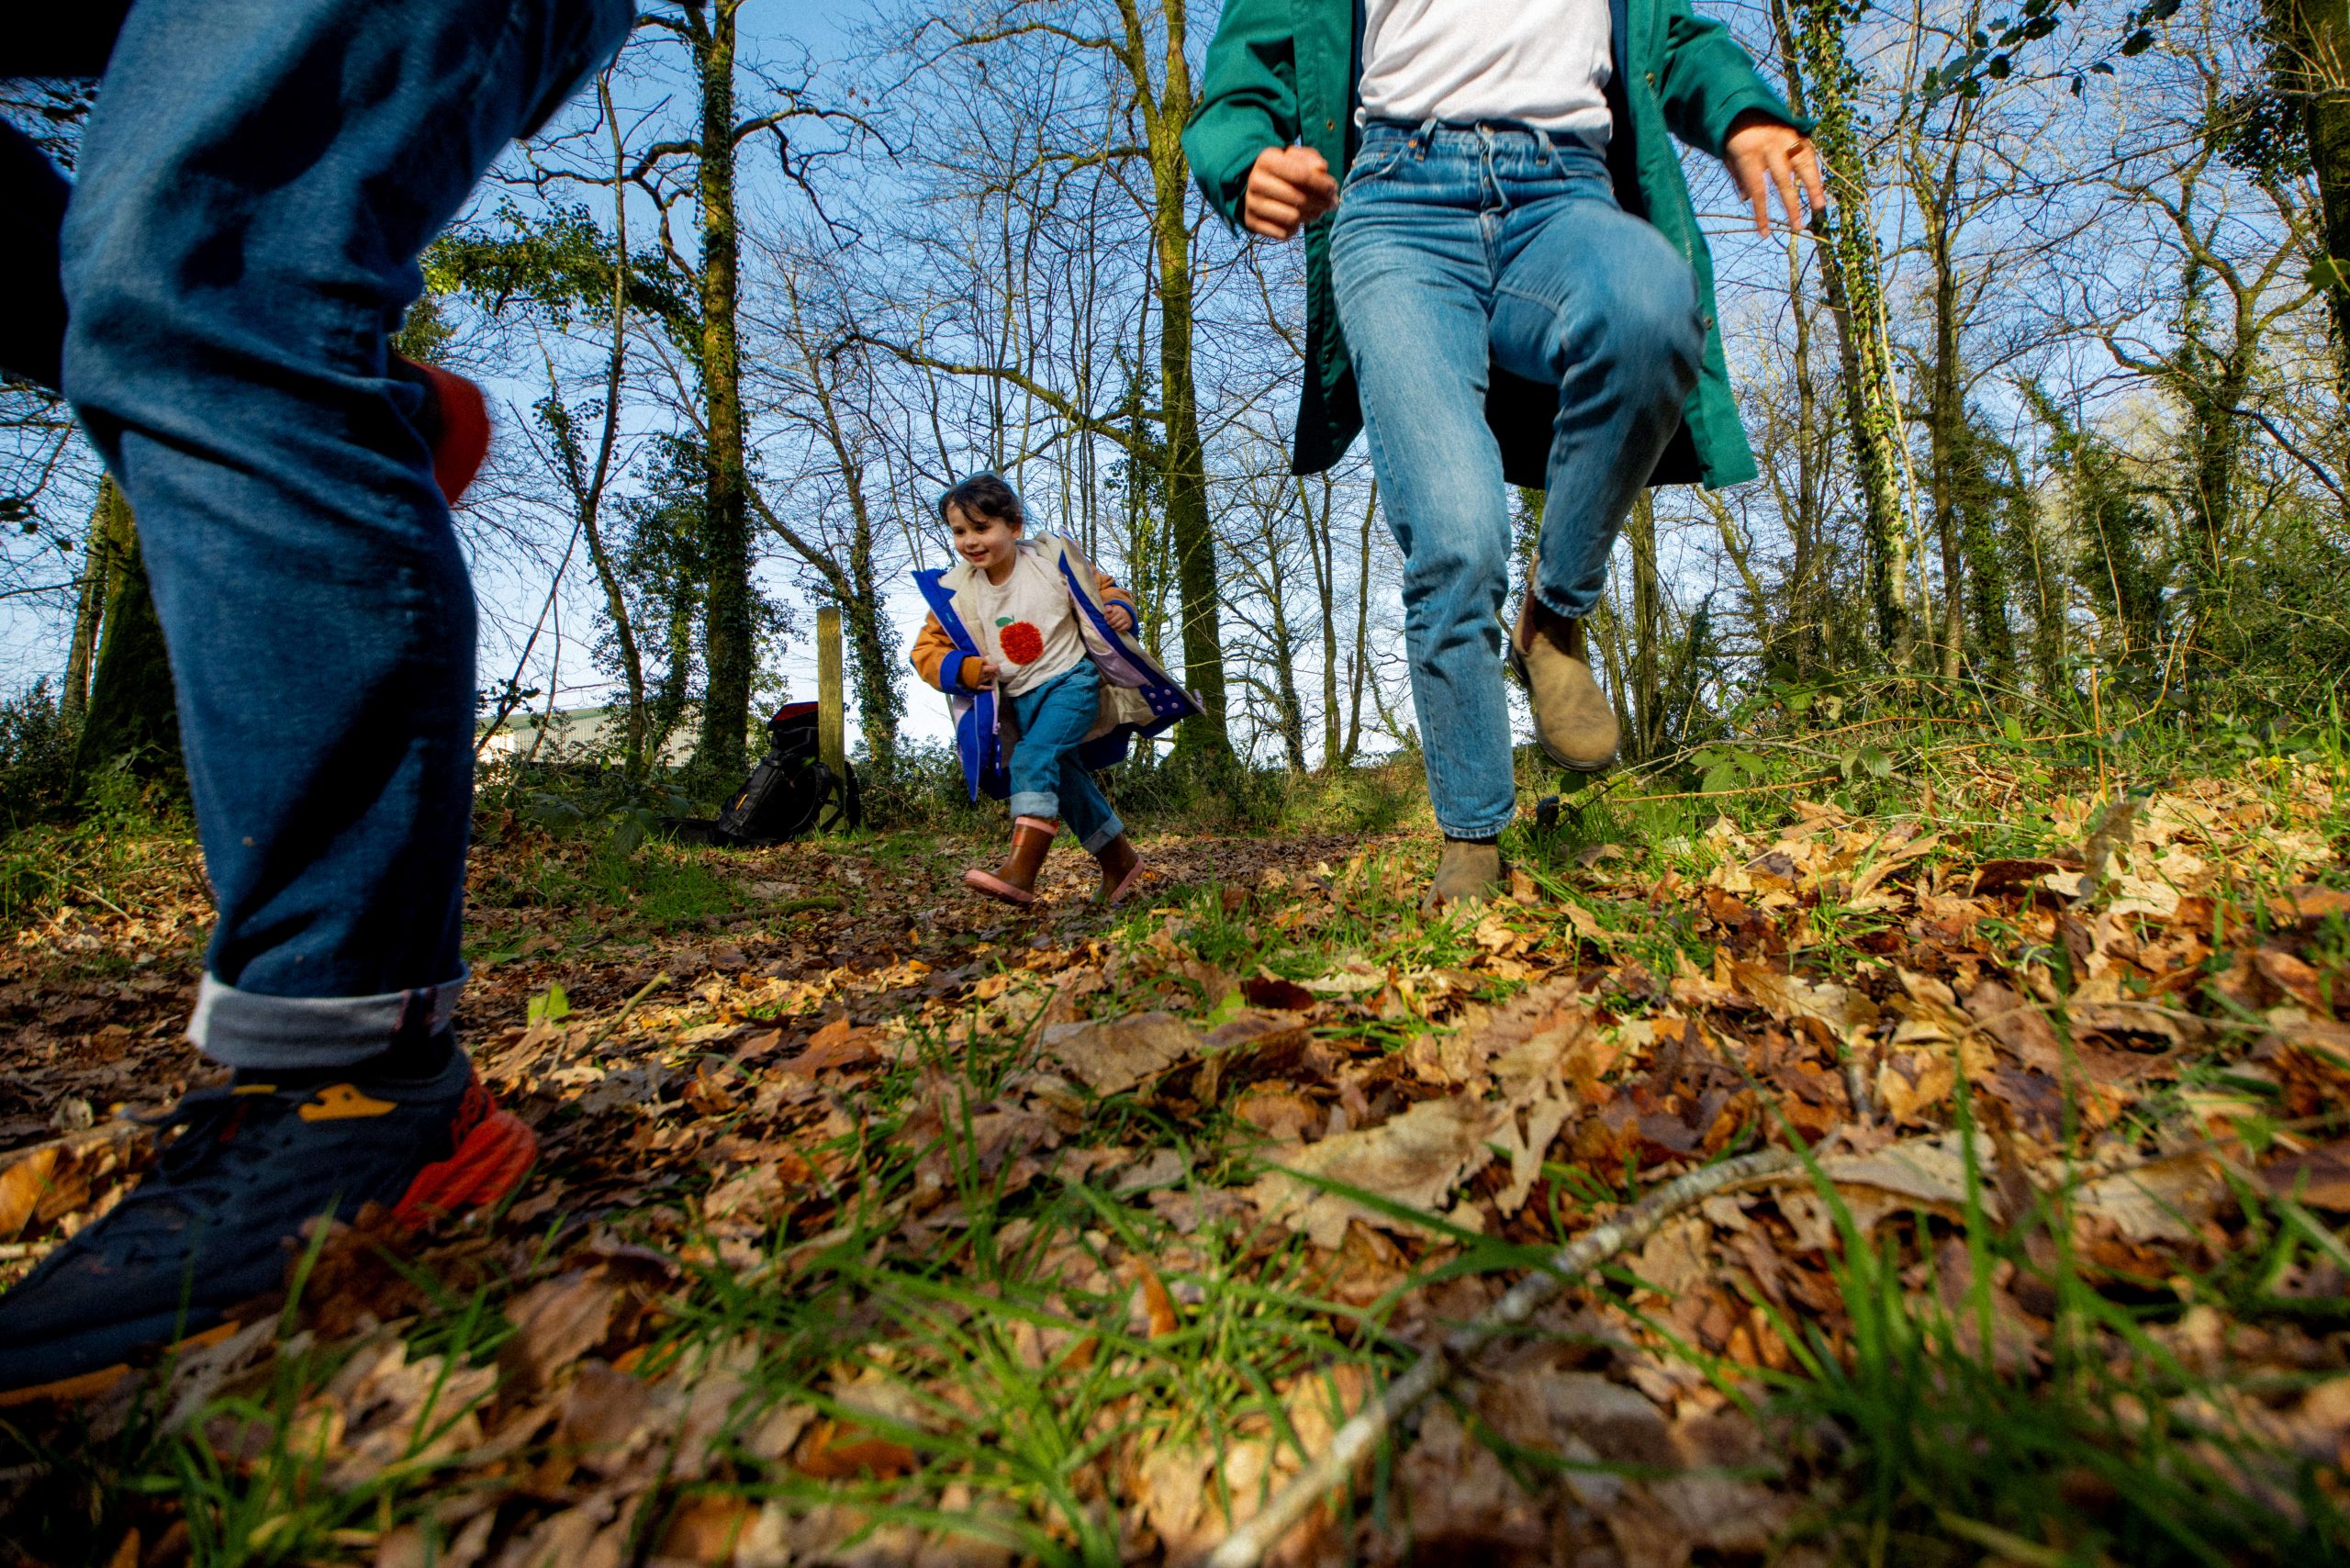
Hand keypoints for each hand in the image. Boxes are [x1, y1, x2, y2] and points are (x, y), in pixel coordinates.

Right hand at [966, 656, 997, 688]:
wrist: (957, 670)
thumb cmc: (967, 663)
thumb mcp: (976, 659)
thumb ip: (984, 661)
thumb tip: (990, 664)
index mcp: (982, 669)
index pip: (993, 668)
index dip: (996, 667)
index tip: (997, 666)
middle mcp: (982, 676)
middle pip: (991, 674)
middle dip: (993, 672)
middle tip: (995, 671)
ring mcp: (979, 681)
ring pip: (988, 679)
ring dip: (991, 677)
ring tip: (993, 675)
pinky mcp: (976, 686)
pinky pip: (984, 688)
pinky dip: (989, 688)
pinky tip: (993, 687)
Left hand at [1104, 601, 1133, 632]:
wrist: (1127, 612)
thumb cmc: (1116, 611)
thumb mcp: (1111, 607)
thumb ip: (1107, 608)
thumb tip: (1109, 610)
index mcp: (1118, 609)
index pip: (1109, 616)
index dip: (1106, 618)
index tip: (1106, 618)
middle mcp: (1123, 613)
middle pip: (1112, 621)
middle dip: (1109, 623)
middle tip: (1108, 623)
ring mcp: (1126, 618)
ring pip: (1117, 625)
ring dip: (1113, 626)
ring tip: (1112, 625)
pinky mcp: (1129, 623)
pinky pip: (1122, 628)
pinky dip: (1118, 629)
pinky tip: (1117, 627)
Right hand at [1244, 145, 1337, 240]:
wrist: (1258, 186)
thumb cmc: (1285, 170)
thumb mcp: (1298, 158)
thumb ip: (1312, 159)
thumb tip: (1322, 168)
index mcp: (1266, 160)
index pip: (1302, 175)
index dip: (1323, 184)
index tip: (1333, 188)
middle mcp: (1255, 181)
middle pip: (1299, 199)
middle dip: (1321, 203)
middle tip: (1331, 203)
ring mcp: (1251, 203)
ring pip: (1293, 218)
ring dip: (1311, 216)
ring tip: (1317, 211)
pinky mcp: (1251, 222)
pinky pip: (1283, 233)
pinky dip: (1295, 229)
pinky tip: (1299, 220)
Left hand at [1723, 111, 1825, 236]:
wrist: (1743, 101)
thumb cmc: (1732, 134)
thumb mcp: (1728, 156)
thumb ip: (1739, 177)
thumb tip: (1749, 200)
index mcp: (1749, 152)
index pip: (1758, 190)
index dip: (1762, 214)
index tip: (1765, 233)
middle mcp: (1770, 144)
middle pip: (1783, 181)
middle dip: (1791, 206)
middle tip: (1797, 227)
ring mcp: (1786, 136)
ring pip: (1803, 164)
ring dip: (1812, 187)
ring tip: (1819, 206)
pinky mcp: (1797, 130)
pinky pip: (1809, 153)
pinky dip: (1814, 170)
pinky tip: (1818, 187)